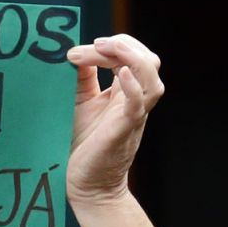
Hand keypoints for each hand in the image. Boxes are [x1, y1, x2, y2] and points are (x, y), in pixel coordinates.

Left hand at [64, 35, 165, 205]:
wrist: (86, 183)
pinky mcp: (124, 129)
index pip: (132, 56)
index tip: (77, 52)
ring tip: (106, 48)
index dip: (111, 46)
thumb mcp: (82, 103)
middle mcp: (135, 101)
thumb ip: (83, 78)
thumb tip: (75, 52)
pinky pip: (139, 104)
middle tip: (94, 43)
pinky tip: (121, 73)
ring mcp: (133, 115)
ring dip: (132, 57)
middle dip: (124, 44)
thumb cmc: (85, 145)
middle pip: (148, 61)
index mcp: (126, 92)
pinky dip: (134, 86)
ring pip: (152, 79)